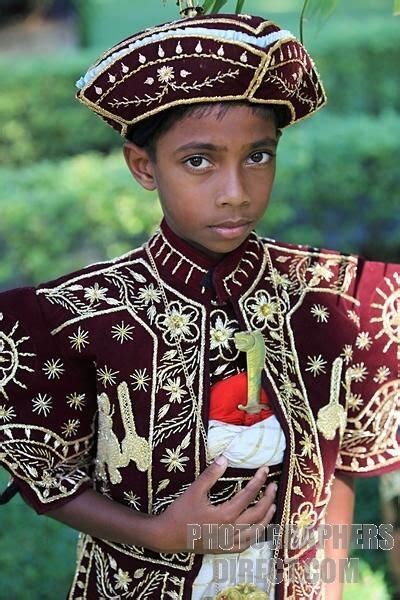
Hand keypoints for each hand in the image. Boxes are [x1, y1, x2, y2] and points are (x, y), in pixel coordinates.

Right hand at [152, 456, 276, 553]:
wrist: (167, 537)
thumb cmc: (180, 512)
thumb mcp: (194, 491)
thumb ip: (210, 475)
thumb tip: (225, 458)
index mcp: (224, 515)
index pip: (248, 495)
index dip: (259, 481)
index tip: (265, 469)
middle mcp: (230, 530)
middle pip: (257, 514)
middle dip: (268, 498)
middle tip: (273, 485)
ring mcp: (228, 542)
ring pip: (256, 531)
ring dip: (267, 518)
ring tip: (273, 505)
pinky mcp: (224, 550)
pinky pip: (246, 544)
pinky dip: (256, 536)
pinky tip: (259, 528)